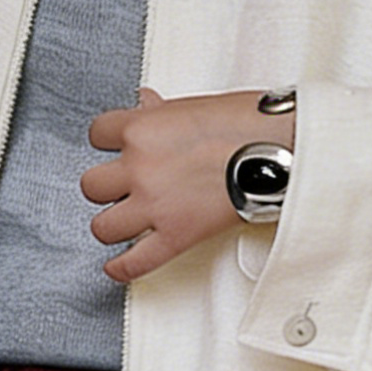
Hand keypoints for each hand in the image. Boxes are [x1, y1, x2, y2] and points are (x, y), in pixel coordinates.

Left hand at [81, 87, 291, 282]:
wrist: (280, 149)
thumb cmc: (246, 122)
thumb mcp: (194, 105)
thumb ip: (160, 111)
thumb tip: (144, 102)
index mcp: (141, 128)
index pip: (96, 134)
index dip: (107, 142)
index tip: (116, 148)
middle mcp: (140, 167)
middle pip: (91, 185)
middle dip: (107, 187)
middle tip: (125, 186)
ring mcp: (154, 204)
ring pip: (102, 227)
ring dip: (113, 225)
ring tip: (127, 221)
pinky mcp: (176, 236)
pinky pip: (134, 262)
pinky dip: (122, 268)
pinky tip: (117, 266)